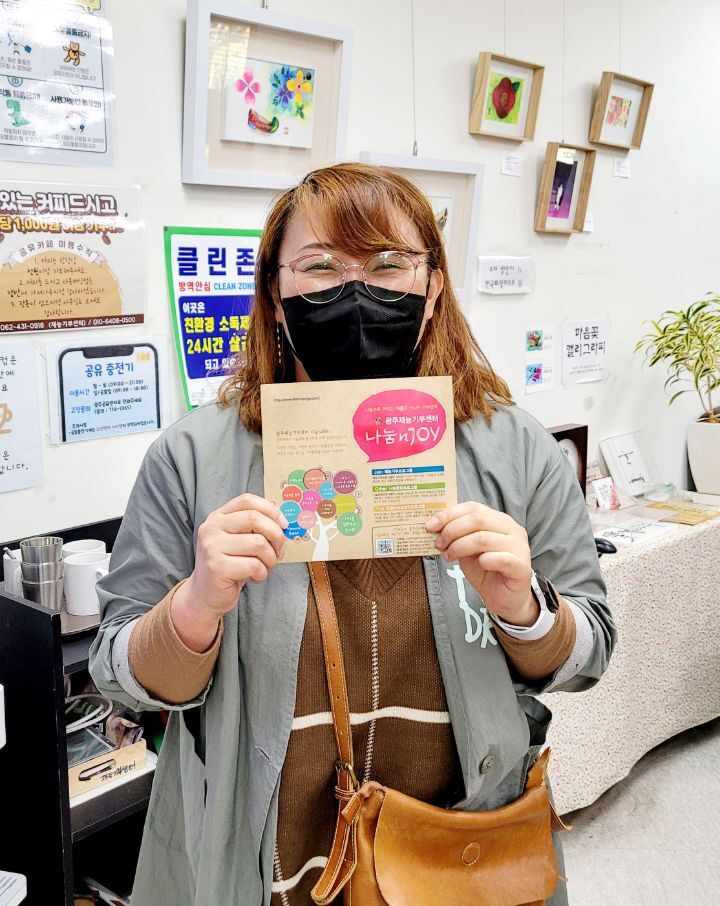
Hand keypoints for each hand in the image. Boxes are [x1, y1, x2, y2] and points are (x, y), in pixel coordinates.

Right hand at [171, 494, 286, 650]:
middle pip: (254, 518)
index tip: (284, 524)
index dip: (270, 510)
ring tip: (265, 567)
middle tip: (279, 550)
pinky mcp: (217, 567)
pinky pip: (254, 565)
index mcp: (218, 517)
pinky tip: (255, 578)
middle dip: (276, 535)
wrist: (205, 595)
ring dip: (270, 558)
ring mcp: (212, 547)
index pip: (247, 500)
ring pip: (258, 543)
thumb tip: (284, 524)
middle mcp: (211, 528)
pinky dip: (262, 573)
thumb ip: (254, 529)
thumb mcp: (238, 541)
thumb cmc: (229, 566)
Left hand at [426, 502, 538, 626]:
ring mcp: (519, 547)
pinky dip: (485, 560)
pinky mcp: (522, 566)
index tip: (430, 526)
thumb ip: (457, 535)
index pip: (473, 508)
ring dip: (460, 547)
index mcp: (499, 520)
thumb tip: (434, 526)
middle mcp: (512, 529)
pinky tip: (478, 564)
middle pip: (478, 519)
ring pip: (484, 538)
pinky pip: (501, 558)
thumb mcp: (467, 549)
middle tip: (439, 544)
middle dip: (452, 530)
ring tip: (449, 557)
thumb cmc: (486, 571)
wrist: (505, 599)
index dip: (449, 514)